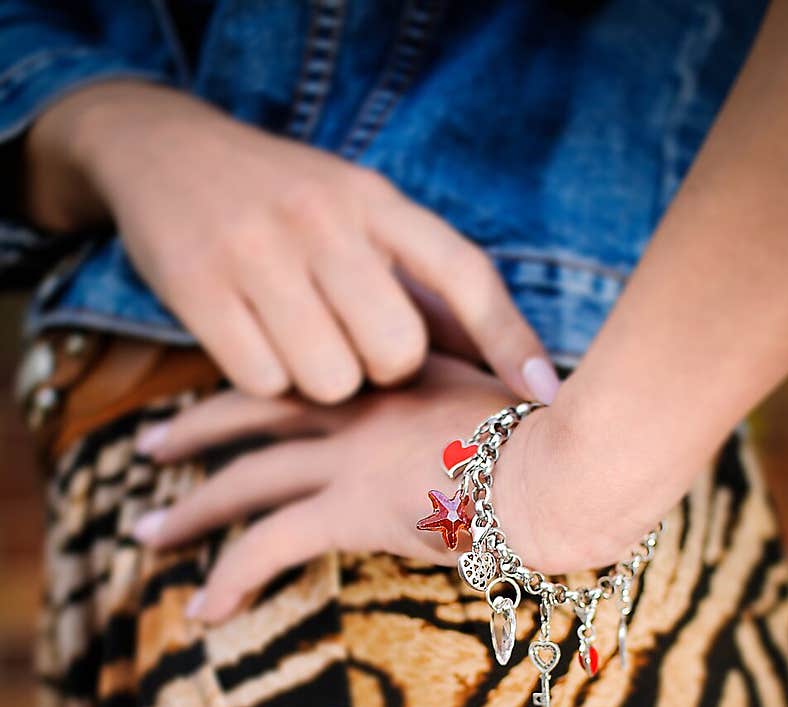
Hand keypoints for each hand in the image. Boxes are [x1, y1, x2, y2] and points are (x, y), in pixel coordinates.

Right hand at [27, 82, 558, 405]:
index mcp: (377, 200)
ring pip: (331, 380)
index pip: (464, 274)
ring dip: (322, 383)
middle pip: (397, 351)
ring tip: (301, 340)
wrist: (163, 150)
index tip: (545, 396)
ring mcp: (259, 253)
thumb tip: (504, 365)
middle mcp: (324, 220)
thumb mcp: (358, 215)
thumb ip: (421, 285)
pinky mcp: (201, 289)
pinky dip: (266, 380)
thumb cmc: (286, 203)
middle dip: (385, 372)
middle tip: (357, 347)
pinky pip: (265, 383)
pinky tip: (256, 341)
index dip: (510, 340)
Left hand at [132, 355, 589, 623]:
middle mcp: (358, 408)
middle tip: (148, 444)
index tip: (230, 398)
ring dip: (190, 510)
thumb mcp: (518, 400)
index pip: (307, 375)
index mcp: (394, 377)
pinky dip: (229, 578)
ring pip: (244, 481)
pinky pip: (269, 547)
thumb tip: (504, 426)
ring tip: (146, 532)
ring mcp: (349, 457)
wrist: (567, 458)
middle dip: (193, 432)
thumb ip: (490, 407)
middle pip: (251, 416)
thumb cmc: (564, 437)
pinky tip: (203, 611)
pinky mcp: (351, 509)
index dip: (261, 386)